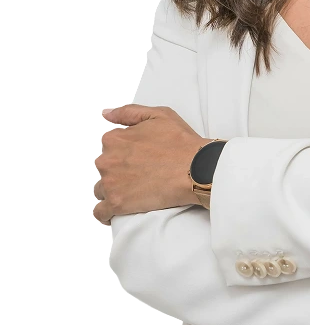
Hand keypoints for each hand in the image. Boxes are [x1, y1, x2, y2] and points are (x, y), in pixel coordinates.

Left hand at [92, 105, 211, 225]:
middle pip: (105, 166)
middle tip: (140, 172)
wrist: (194, 169)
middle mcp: (107, 160)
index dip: (124, 149)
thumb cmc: (180, 142)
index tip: (137, 155)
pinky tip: (116, 209)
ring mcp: (110, 183)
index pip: (109, 145)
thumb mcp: (158, 115)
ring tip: (134, 190)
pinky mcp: (116, 204)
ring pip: (101, 188)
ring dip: (113, 189)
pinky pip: (101, 212)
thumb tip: (107, 114)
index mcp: (114, 138)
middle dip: (118, 169)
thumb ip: (128, 112)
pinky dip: (107, 212)